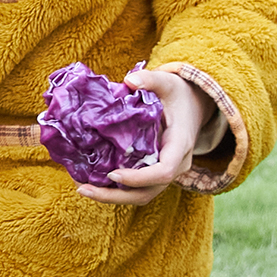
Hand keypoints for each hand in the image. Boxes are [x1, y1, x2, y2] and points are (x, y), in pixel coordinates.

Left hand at [77, 68, 215, 207]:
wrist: (193, 106)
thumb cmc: (177, 94)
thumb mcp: (168, 82)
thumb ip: (150, 80)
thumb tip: (130, 81)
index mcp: (180, 145)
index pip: (164, 170)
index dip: (139, 177)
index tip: (113, 173)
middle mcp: (176, 165)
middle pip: (148, 191)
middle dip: (117, 195)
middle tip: (84, 188)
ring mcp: (166, 173)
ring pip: (142, 195)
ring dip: (112, 197)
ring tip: (83, 188)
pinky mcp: (155, 174)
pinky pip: (138, 189)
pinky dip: (116, 189)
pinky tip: (91, 182)